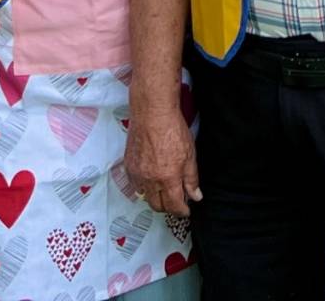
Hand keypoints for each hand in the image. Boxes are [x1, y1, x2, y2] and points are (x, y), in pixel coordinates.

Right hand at [125, 96, 202, 216]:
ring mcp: (137, 174)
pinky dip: (144, 186)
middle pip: (158, 206)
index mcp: (168, 178)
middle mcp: (150, 180)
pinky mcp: (128, 166)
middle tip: (176, 201)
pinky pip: (136, 185)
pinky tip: (152, 177)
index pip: (174, 205)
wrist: (152, 113)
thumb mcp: (190, 155)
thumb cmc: (173, 130)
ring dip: (155, 197)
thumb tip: (196, 197)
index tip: (186, 210)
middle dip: (168, 207)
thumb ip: (191, 179)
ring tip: (164, 188)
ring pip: (146, 196)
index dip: (182, 211)